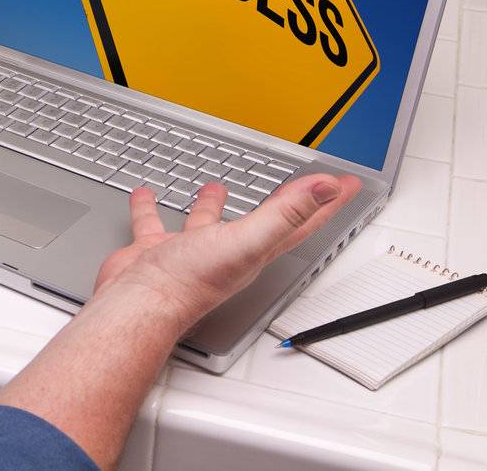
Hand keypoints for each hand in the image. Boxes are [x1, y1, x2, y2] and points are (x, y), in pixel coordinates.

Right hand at [94, 174, 361, 330]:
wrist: (140, 302)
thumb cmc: (191, 282)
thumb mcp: (246, 240)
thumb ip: (286, 213)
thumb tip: (325, 189)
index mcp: (255, 250)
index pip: (302, 222)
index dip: (326, 202)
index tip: (346, 184)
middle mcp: (227, 251)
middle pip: (263, 221)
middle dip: (280, 201)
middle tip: (291, 185)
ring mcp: (192, 251)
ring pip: (208, 221)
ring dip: (212, 204)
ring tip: (214, 186)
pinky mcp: (158, 249)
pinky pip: (156, 223)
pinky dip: (152, 208)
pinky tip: (146, 197)